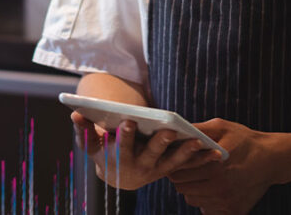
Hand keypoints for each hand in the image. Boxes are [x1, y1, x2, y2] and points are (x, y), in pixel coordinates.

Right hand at [72, 111, 219, 189]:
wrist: (119, 175)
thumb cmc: (104, 153)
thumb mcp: (92, 144)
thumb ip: (84, 130)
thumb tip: (75, 114)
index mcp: (119, 159)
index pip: (121, 147)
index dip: (125, 135)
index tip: (128, 121)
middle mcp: (139, 168)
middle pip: (150, 155)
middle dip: (159, 143)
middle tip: (167, 130)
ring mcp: (156, 171)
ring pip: (173, 162)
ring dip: (186, 153)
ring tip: (197, 141)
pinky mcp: (169, 171)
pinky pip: (186, 165)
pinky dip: (200, 160)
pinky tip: (215, 152)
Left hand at [168, 118, 276, 214]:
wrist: (273, 158)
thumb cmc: (245, 140)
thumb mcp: (221, 127)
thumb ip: (197, 130)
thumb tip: (175, 132)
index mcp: (215, 167)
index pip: (177, 172)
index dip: (175, 164)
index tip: (178, 158)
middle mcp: (221, 188)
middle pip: (182, 188)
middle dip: (181, 176)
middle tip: (188, 167)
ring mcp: (227, 202)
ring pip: (192, 199)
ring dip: (192, 189)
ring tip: (201, 175)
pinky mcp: (234, 211)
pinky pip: (207, 209)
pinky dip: (206, 200)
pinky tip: (212, 187)